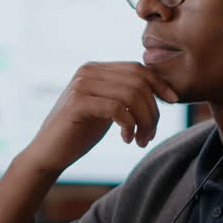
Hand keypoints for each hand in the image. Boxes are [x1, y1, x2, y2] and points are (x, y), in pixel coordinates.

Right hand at [20, 62, 176, 174]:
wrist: (49, 154)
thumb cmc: (79, 133)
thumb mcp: (107, 109)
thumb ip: (124, 95)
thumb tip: (159, 90)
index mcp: (95, 68)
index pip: (138, 69)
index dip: (160, 84)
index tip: (173, 102)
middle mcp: (88, 71)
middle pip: (138, 82)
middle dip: (152, 110)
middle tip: (151, 135)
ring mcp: (81, 85)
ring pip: (131, 95)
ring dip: (144, 121)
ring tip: (141, 140)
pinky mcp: (77, 103)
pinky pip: (117, 108)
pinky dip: (129, 125)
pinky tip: (127, 139)